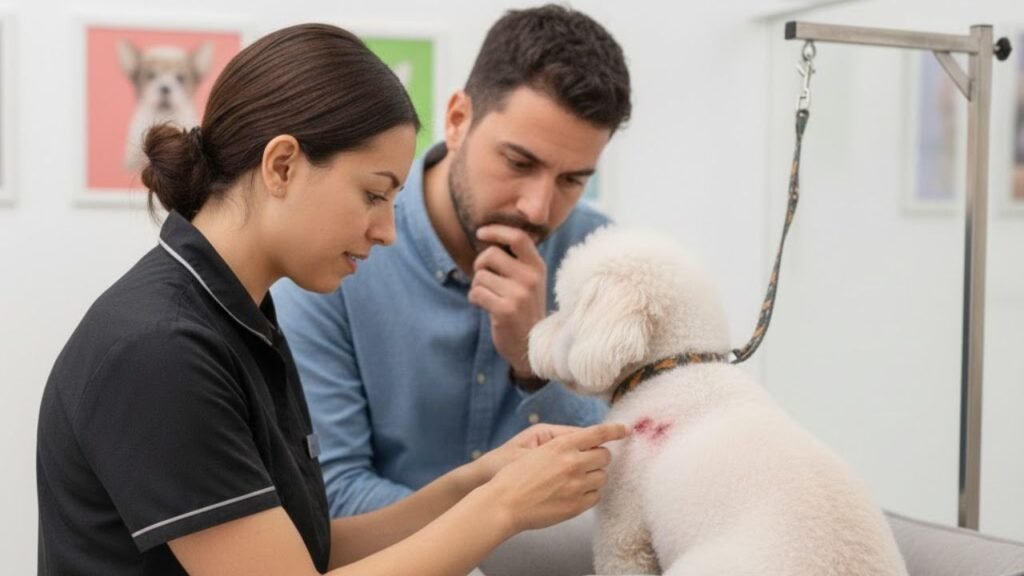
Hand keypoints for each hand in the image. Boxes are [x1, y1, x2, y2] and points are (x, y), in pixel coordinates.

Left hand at [468, 225, 546, 376]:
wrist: (530, 346)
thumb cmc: (525, 310)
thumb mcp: (530, 282)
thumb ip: (517, 262)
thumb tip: (490, 239)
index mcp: (538, 267)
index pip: (518, 237)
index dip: (496, 231)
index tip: (481, 233)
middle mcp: (531, 278)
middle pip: (491, 255)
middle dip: (479, 265)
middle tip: (482, 278)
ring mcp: (519, 294)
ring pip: (480, 276)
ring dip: (477, 287)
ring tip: (489, 298)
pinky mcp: (505, 309)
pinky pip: (476, 292)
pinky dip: (474, 299)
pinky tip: (485, 307)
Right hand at [485, 423, 629, 532]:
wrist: (504, 504)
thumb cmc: (515, 475)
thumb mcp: (537, 448)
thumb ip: (563, 444)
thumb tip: (586, 443)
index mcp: (562, 446)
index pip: (598, 433)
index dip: (615, 430)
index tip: (626, 430)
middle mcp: (573, 463)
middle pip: (605, 457)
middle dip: (598, 458)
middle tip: (586, 462)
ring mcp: (577, 486)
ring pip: (602, 478)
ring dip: (593, 477)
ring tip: (574, 480)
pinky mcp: (576, 506)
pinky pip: (596, 497)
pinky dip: (589, 494)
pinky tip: (573, 494)